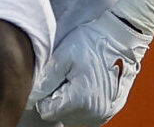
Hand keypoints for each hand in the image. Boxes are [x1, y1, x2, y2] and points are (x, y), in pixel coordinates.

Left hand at [32, 9, 150, 125]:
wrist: (121, 37)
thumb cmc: (92, 43)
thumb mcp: (63, 56)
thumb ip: (45, 80)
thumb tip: (31, 97)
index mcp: (79, 100)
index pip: (47, 112)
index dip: (45, 95)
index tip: (54, 79)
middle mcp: (93, 113)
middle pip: (61, 115)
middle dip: (59, 97)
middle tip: (68, 75)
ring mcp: (104, 114)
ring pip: (73, 116)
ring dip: (71, 102)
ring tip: (79, 78)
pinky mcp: (110, 111)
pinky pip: (87, 115)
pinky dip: (84, 103)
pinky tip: (88, 85)